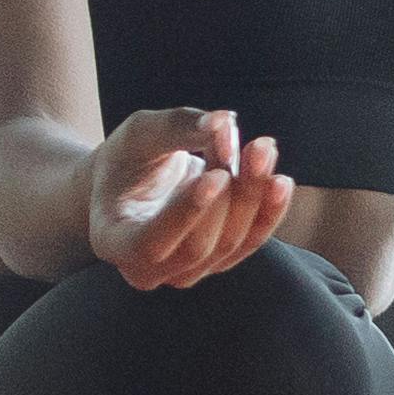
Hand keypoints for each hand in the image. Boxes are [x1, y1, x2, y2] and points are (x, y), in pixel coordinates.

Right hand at [88, 106, 293, 287]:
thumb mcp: (139, 134)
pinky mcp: (218, 262)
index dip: (186, 213)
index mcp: (113, 240)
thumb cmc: (128, 158)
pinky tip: (280, 181)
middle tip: (248, 144)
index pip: (149, 243)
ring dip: (254, 194)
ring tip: (262, 148)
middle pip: (199, 245)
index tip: (217, 174)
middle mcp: (147, 270)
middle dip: (231, 195)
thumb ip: (176, 127)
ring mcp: (186, 272)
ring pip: (230, 243)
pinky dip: (269, 211)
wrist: (132, 184)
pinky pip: (251, 242)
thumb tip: (225, 122)